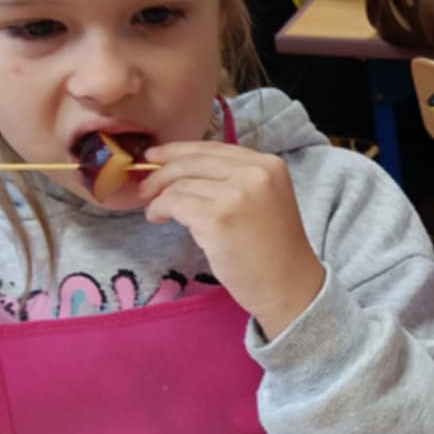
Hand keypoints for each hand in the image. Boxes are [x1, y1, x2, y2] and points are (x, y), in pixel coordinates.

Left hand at [139, 143, 324, 338]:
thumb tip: (182, 169)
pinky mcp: (217, 219)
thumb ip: (235, 179)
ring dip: (160, 197)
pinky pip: (174, 204)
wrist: (288, 285)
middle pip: (192, 162)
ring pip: (180, 184)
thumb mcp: (265, 198)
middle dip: (161, 172)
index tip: (155, 158)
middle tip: (144, 188)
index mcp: (268, 164)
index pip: (212, 148)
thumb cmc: (273, 249)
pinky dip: (160, 210)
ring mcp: (235, 195)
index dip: (178, 150)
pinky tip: (158, 218)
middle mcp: (254, 174)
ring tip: (156, 211)